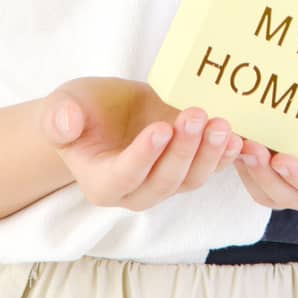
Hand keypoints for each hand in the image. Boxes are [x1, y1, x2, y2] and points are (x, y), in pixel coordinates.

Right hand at [40, 76, 243, 211]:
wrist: (102, 112)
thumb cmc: (79, 110)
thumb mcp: (62, 106)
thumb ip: (59, 118)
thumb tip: (64, 124)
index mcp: (101, 182)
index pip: (124, 175)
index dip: (144, 156)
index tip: (161, 128)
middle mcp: (135, 192)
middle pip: (164, 181)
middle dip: (183, 150)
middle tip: (196, 115)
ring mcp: (164, 183)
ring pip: (191, 179)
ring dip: (209, 154)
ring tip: (221, 123)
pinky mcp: (186, 168)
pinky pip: (209, 170)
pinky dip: (226, 157)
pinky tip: (239, 137)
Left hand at [232, 61, 297, 214]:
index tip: (280, 159)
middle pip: (294, 197)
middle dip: (268, 175)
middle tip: (250, 148)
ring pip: (272, 195)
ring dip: (253, 172)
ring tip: (239, 145)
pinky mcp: (282, 183)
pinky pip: (260, 185)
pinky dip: (247, 168)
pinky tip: (236, 145)